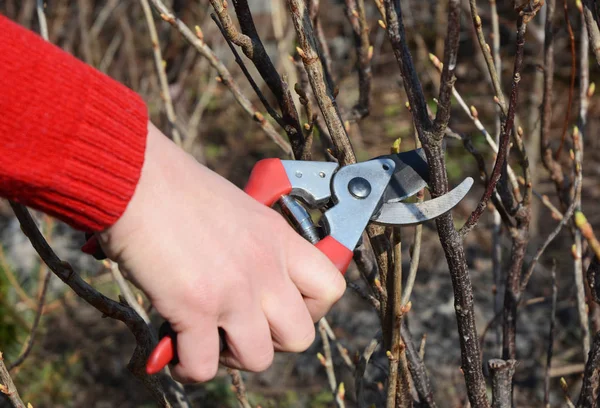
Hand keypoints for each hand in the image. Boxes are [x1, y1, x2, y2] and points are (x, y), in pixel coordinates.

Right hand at [97, 123, 345, 382]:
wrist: (138, 177)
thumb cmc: (177, 186)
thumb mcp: (237, 208)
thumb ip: (253, 243)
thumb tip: (246, 275)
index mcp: (279, 238)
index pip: (332, 288)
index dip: (312, 309)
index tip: (282, 307)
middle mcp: (265, 267)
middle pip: (302, 337)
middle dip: (273, 340)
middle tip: (243, 326)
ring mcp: (234, 290)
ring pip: (259, 360)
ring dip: (232, 357)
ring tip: (209, 338)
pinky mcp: (196, 307)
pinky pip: (205, 367)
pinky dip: (189, 367)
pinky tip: (176, 349)